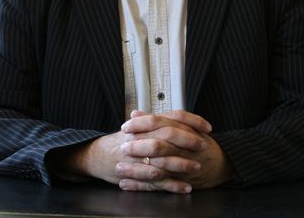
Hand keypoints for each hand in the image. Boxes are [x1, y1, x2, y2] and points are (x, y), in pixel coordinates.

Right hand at [49, 110, 232, 192]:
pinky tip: (186, 187)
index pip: (172, 116)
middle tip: (203, 146)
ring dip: (182, 164)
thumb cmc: (122, 140)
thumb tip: (180, 117)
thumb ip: (159, 121)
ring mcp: (138, 157)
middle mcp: (142, 138)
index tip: (206, 126)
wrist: (97, 155)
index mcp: (146, 124)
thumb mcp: (139, 126)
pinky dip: (172, 185)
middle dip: (188, 140)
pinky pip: (156, 181)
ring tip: (197, 167)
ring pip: (162, 159)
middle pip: (168, 135)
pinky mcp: (136, 175)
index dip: (192, 120)